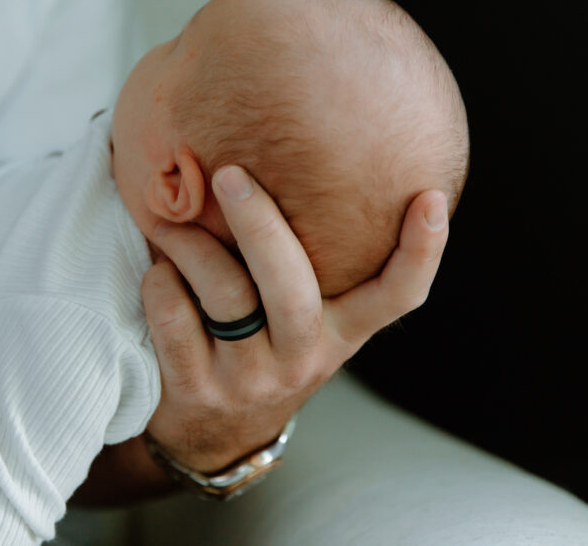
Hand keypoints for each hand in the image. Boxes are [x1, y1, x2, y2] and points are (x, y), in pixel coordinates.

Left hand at [142, 165, 449, 471]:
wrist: (214, 431)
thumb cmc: (260, 343)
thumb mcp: (300, 317)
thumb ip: (305, 262)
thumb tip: (279, 156)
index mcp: (341, 331)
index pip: (398, 296)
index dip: (422, 252)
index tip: (430, 198)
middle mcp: (304, 357)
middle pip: (291, 289)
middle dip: (260, 224)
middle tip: (230, 175)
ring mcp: (250, 378)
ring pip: (225, 295)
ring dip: (190, 245)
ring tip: (167, 218)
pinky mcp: (197, 389)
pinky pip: (174, 317)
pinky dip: (160, 282)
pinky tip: (157, 271)